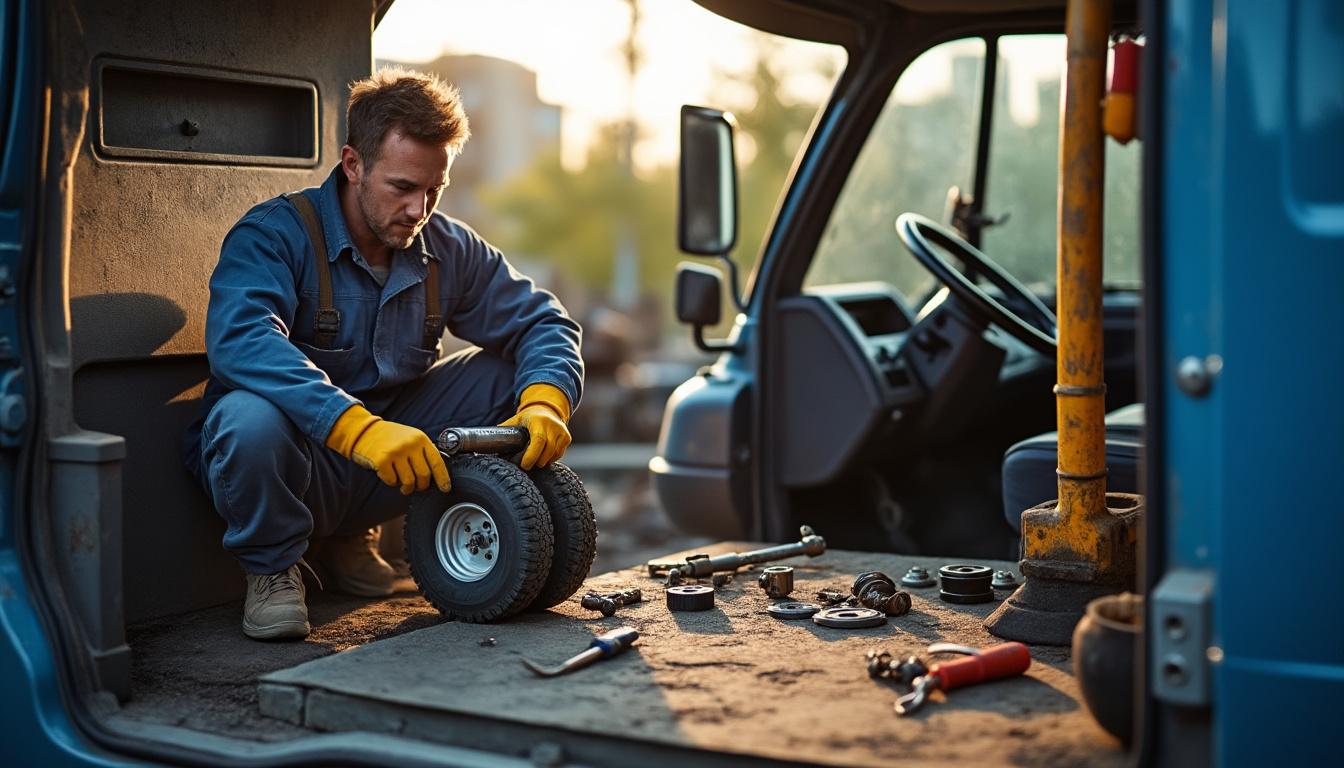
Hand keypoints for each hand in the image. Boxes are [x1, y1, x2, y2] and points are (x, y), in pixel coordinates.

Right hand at [327, 405, 450, 493]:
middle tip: (415, 486)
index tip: (445, 489)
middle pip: (424, 475)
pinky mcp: (382, 460)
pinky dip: (391, 482)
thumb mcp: (410, 438)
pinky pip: (392, 481)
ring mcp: (396, 452)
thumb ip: (422, 453)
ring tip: (401, 483)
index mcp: (420, 438)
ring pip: (409, 481)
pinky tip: (389, 474)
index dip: (443, 478)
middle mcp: (410, 444)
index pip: (437, 462)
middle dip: (421, 486)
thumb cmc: (389, 438)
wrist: (364, 430)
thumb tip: (435, 477)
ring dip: (406, 487)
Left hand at [500, 383, 571, 469]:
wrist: (547, 409)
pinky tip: (543, 456)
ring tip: (533, 460)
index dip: (531, 455)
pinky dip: (551, 458)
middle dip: (536, 461)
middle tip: (526, 465)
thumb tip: (485, 443)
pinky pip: (559, 454)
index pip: (538, 441)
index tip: (524, 465)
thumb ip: (504, 431)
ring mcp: (562, 432)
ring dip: (543, 461)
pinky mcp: (567, 438)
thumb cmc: (527, 418)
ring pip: (553, 455)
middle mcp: (553, 426)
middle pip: (547, 452)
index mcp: (538, 421)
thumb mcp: (515, 421)